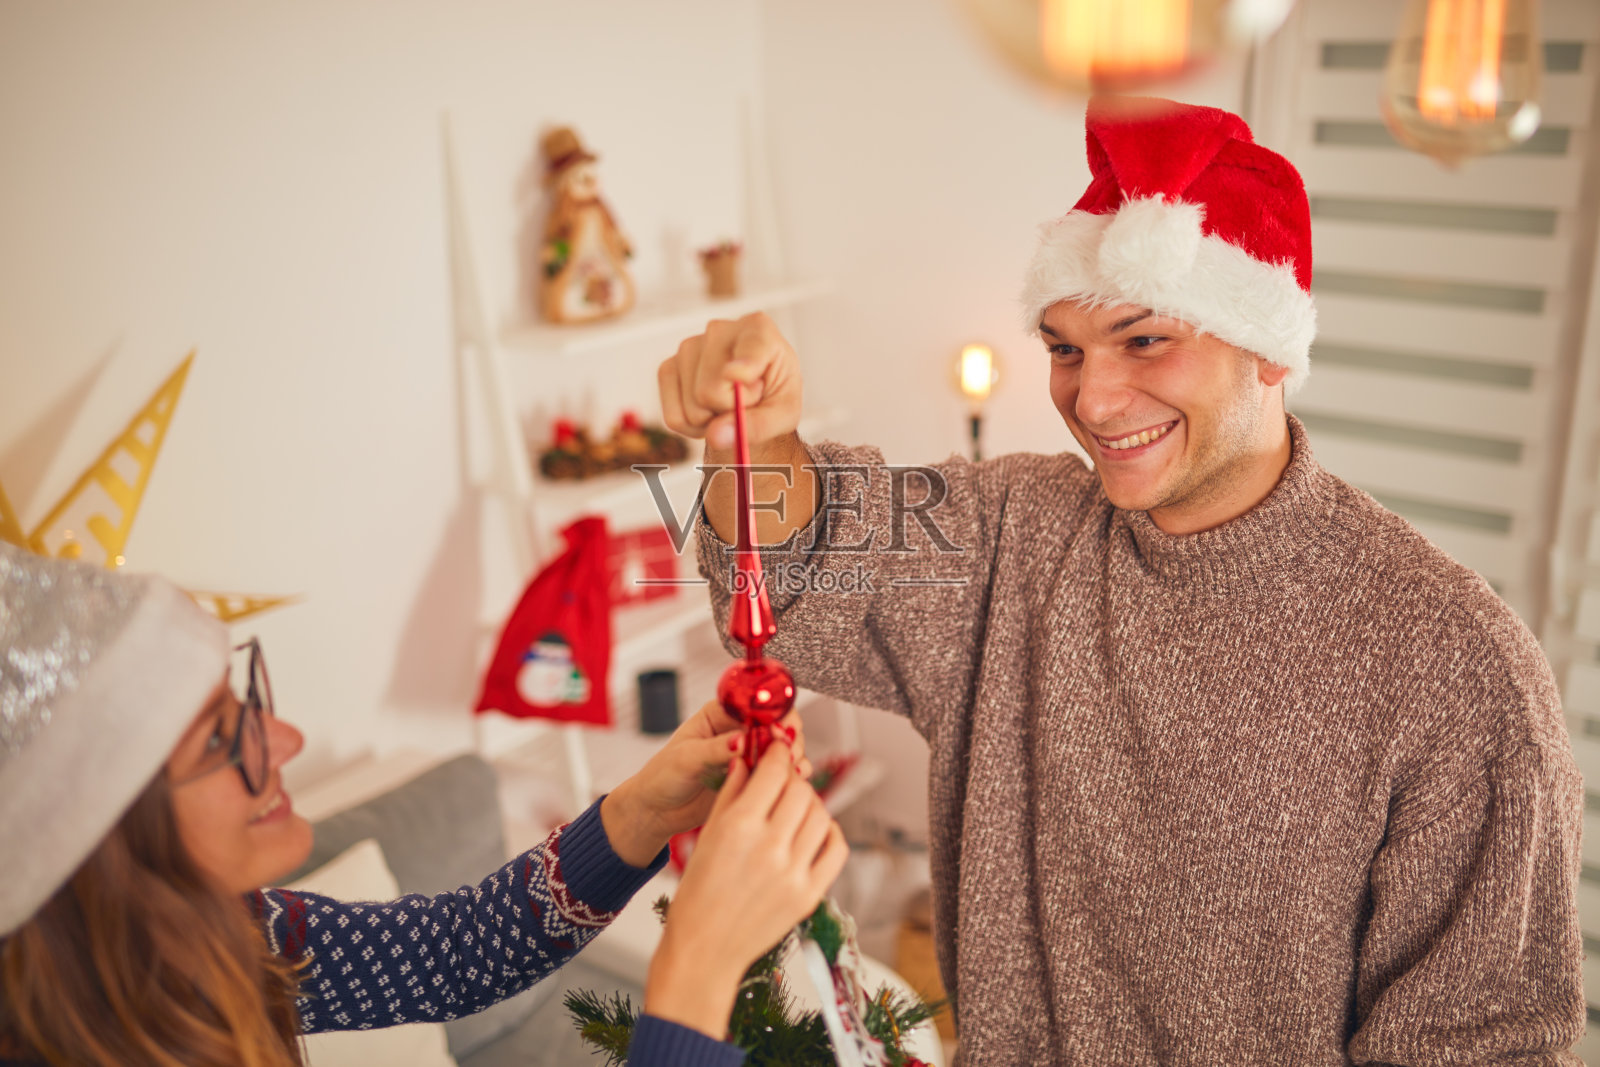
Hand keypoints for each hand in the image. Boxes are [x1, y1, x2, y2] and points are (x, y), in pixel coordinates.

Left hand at [600, 700, 808, 867]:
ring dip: (792, 757)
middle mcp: (739, 731)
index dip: (774, 714)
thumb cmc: (663, 776)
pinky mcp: (753, 778)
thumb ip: (715, 749)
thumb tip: (742, 741)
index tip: (779, 731)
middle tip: (788, 754)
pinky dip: (790, 776)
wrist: (658, 810)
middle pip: (779, 723)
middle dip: (789, 737)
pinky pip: (780, 773)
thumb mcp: (686, 758)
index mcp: (720, 714)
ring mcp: (749, 755)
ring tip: (790, 769)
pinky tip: (790, 782)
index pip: (756, 704)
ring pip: (784, 748)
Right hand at [643, 742, 849, 1038]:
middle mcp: (771, 847)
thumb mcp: (707, 834)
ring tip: (794, 809)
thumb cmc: (698, 893)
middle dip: (792, 779)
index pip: (774, 771)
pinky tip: (812, 831)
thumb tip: (748, 758)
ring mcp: (794, 872)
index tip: (777, 748)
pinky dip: (829, 832)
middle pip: (801, 790)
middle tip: (782, 781)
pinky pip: (836, 848)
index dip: (778, 753)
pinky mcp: (810, 893)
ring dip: (810, 804)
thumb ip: (731, 792)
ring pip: (821, 814)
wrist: (705, 948)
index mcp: (740, 827)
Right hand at [658, 312, 803, 457]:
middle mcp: (719, 330)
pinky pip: (674, 418)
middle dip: (730, 411)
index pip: (749, 349)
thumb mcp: (785, 414)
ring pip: (692, 408)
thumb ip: (758, 426)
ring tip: (728, 404)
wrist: (756, 396)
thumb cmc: (775, 397)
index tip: (736, 375)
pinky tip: (708, 411)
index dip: (742, 366)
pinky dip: (692, 427)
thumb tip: (715, 435)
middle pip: (711, 391)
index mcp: (758, 329)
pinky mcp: (668, 367)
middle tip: (746, 402)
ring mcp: (688, 346)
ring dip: (712, 421)